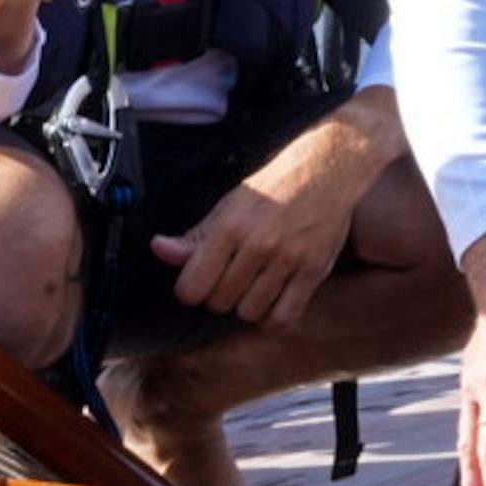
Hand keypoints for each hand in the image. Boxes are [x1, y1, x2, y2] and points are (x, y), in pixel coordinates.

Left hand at [151, 112, 378, 328]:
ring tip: (254, 285)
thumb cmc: (274, 187)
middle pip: (219, 303)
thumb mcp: (229, 205)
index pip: (191, 288)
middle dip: (220, 295)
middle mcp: (259, 244)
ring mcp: (289, 259)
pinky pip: (284, 316)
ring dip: (247, 305)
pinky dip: (273, 317)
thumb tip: (159, 249)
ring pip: (249, 312)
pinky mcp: (314, 270)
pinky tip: (273, 300)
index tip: (202, 279)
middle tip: (233, 276)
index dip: (192, 288)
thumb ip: (195, 235)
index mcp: (230, 227)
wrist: (326, 168)